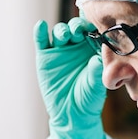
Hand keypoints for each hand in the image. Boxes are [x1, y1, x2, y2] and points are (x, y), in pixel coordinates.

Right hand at [34, 17, 106, 138]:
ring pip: (60, 32)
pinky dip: (40, 32)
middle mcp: (77, 46)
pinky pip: (42, 40)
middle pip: (76, 27)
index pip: (93, 31)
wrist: (71, 114)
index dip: (93, 24)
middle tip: (78, 31)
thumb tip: (97, 59)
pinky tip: (41, 26)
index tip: (94, 24)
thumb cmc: (88, 99)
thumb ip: (95, 71)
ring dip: (62, 30)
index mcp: (92, 49)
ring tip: (64, 35)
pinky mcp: (45, 56)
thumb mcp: (95, 85)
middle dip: (76, 26)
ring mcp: (60, 50)